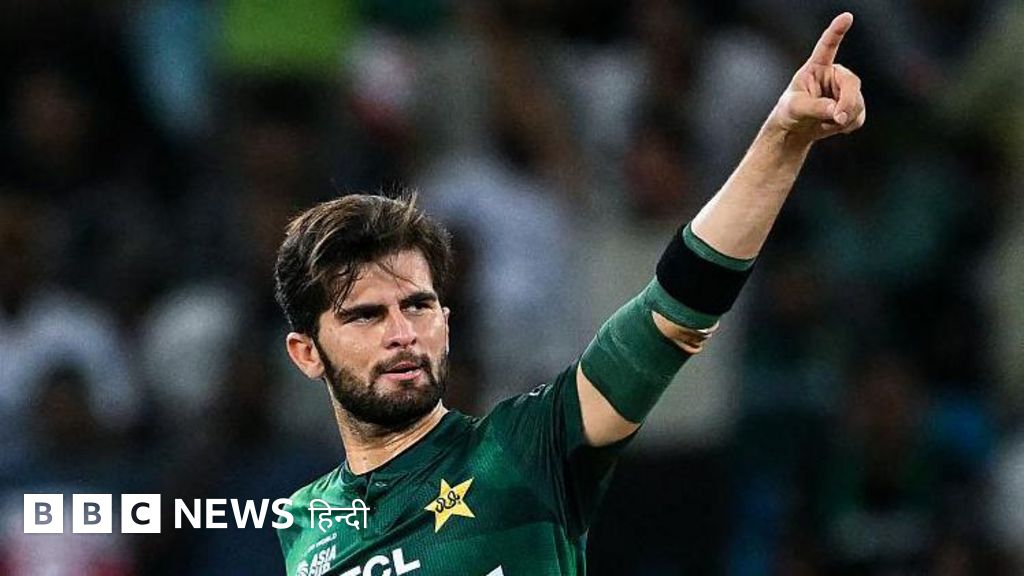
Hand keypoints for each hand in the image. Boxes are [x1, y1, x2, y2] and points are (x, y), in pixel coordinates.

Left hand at [769, 12, 865, 142]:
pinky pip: (859, 117)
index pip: (828, 47)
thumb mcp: (797, 108)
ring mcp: (846, 90)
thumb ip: (816, 107)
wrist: (796, 128)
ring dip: (844, 118)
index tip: (846, 16)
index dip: (837, 31)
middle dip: (847, 103)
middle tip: (837, 119)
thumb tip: (838, 112)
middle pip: (852, 83)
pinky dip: (847, 125)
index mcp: (817, 67)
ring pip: (858, 103)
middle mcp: (835, 75)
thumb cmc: (790, 112)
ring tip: (825, 123)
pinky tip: (833, 126)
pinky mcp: (853, 106)